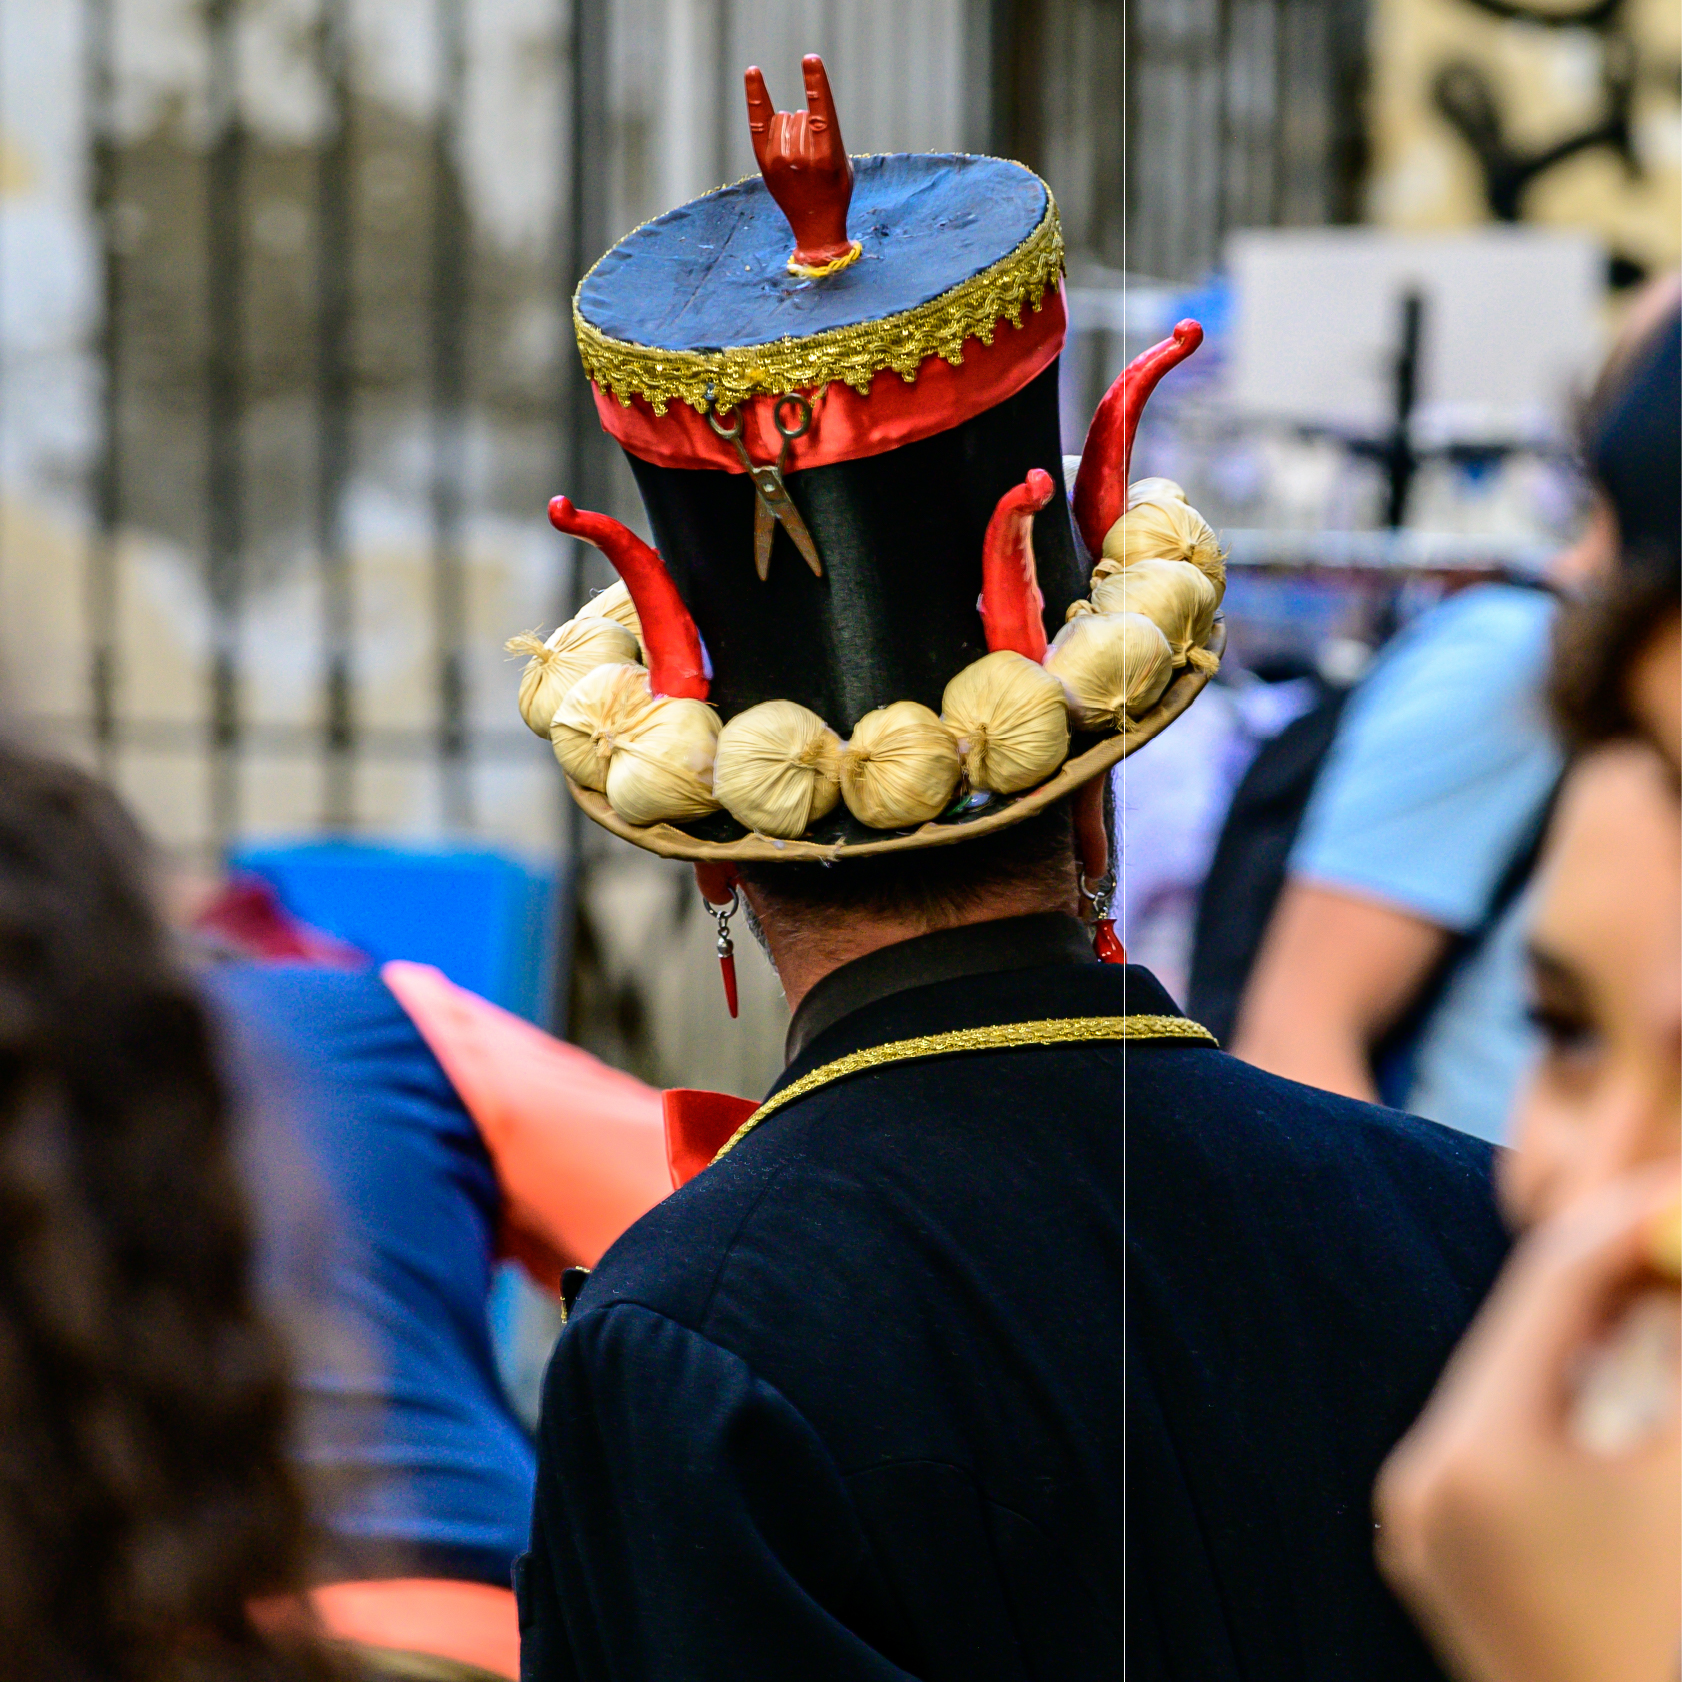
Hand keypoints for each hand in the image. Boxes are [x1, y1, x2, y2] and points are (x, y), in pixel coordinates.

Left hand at [744, 55, 853, 267]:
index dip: (816, 84)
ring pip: (786, 117)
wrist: (816, 226)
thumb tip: (800, 114)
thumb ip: (828, 135)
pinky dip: (758, 96)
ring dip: (793, 127)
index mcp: (828, 157)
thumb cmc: (835, 190)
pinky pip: (760, 120)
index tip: (810, 58)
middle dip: (809, 126)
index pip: (821, 113)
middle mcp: (801, 158)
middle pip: (802, 114)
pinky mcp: (765, 162)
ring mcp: (780, 160)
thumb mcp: (842, 162)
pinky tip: (754, 72)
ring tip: (799, 156)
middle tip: (813, 156)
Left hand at [1375, 1165, 1681, 1681]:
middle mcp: (1426, 1485)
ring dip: (1605, 1344)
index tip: (1681, 1186)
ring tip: (1667, 1301)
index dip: (1631, 1221)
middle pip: (1530, 1332)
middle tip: (1677, 1235)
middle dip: (1619, 1279)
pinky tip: (1638, 1394)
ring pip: (1523, 1389)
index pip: (1551, 1284)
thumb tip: (1680, 1252)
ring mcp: (1428, 1534)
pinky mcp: (1450, 1570)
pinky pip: (1513, 1452)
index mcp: (1476, 1458)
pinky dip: (1580, 1414)